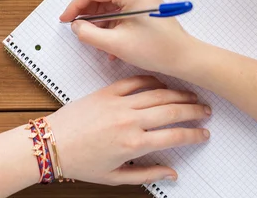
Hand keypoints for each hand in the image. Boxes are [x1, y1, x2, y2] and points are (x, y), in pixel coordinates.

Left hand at [46, 75, 210, 184]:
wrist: (51, 144)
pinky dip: (152, 80)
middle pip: (172, 111)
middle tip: (205, 111)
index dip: (195, 134)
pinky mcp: (107, 92)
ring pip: (158, 94)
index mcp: (133, 144)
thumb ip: (147, 174)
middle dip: (194, 110)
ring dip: (178, 94)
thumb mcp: (115, 176)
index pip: (175, 136)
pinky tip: (162, 83)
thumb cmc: (80, 162)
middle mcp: (130, 121)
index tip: (204, 133)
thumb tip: (171, 174)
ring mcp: (119, 103)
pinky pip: (135, 81)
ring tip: (191, 96)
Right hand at [59, 0, 193, 74]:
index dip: (75, 6)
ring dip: (99, 20)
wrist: (182, 56)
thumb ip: (89, 34)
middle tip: (77, 29)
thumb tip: (76, 25)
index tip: (65, 19)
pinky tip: (108, 40)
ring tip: (96, 39)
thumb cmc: (157, 49)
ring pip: (108, 1)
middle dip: (87, 13)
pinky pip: (119, 6)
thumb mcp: (116, 44)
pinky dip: (110, 21)